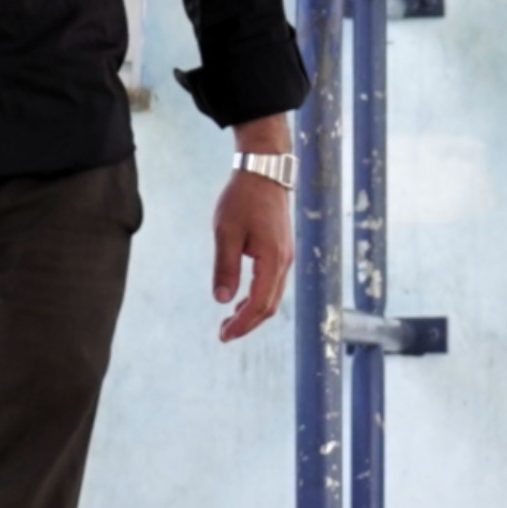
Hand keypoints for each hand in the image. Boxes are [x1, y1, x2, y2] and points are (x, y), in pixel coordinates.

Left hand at [209, 160, 288, 338]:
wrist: (264, 171)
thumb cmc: (243, 198)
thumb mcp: (226, 232)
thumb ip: (225, 267)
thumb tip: (221, 299)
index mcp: (273, 260)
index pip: (260, 304)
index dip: (242, 324)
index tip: (223, 336)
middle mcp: (284, 262)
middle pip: (269, 306)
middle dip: (247, 323)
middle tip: (223, 334)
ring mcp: (285, 257)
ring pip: (272, 296)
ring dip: (252, 312)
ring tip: (229, 321)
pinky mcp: (281, 251)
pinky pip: (272, 284)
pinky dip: (257, 298)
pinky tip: (241, 299)